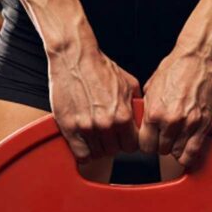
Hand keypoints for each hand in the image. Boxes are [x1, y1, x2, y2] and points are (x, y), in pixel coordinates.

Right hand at [49, 46, 140, 163]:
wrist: (75, 57)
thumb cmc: (100, 67)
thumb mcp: (129, 83)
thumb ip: (137, 103)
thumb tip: (142, 116)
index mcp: (123, 115)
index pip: (132, 146)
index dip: (128, 143)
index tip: (123, 139)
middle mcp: (106, 124)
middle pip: (114, 151)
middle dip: (112, 144)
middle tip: (107, 135)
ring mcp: (87, 127)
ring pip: (97, 154)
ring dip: (97, 147)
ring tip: (95, 136)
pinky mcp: (69, 127)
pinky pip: (80, 154)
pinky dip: (83, 152)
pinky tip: (84, 144)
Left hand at [139, 43, 211, 165]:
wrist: (199, 57)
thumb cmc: (176, 67)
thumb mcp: (151, 87)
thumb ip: (148, 108)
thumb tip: (142, 123)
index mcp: (154, 112)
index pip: (145, 145)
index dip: (147, 143)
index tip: (150, 140)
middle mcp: (171, 121)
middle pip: (161, 151)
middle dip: (161, 145)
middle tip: (164, 136)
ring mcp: (190, 124)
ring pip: (178, 153)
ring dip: (176, 148)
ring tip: (176, 138)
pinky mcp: (205, 124)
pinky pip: (194, 151)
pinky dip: (189, 153)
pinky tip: (187, 148)